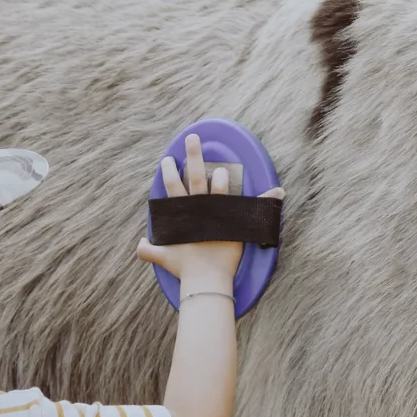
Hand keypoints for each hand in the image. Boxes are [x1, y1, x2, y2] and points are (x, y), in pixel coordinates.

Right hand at [135, 133, 283, 289]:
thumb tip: (138, 246)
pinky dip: (266, 200)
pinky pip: (252, 208)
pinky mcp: (234, 223)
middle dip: (192, 155)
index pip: (173, 187)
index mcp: (181, 215)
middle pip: (194, 176)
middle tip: (193, 138)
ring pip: (217, 188)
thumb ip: (148, 250)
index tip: (168, 159)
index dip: (170, 172)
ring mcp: (216, 215)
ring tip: (223, 168)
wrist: (204, 278)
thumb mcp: (163, 257)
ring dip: (221, 177)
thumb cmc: (183, 268)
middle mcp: (198, 210)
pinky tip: (278, 191)